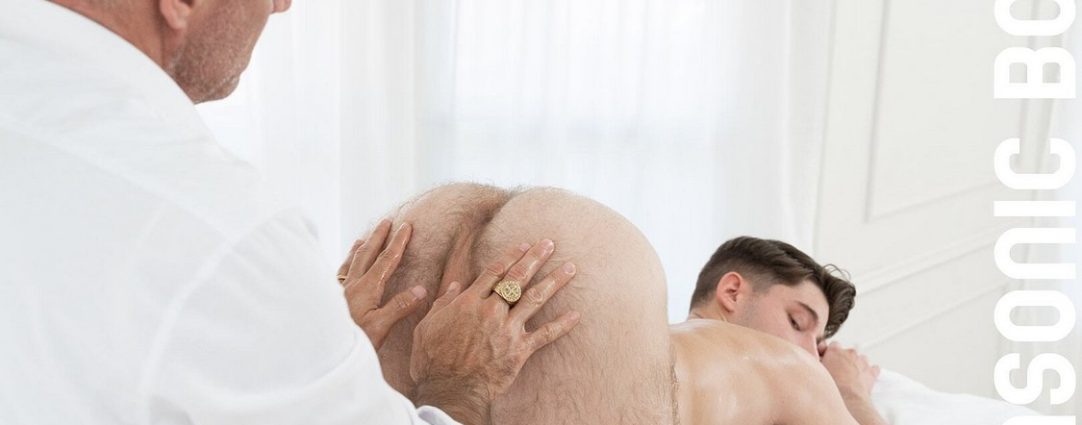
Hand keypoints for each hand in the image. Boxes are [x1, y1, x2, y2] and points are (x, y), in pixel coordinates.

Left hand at [338, 219, 427, 349]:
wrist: (320, 351)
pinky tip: (344, 268)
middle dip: (378, 237)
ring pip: (351, 262)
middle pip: (366, 254)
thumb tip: (420, 289)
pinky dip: (344, 265)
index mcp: (366, 288)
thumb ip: (399, 307)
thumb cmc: (353, 341)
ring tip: (363, 238)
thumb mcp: (381, 327)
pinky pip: (339, 275)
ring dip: (360, 248)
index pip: (386, 260)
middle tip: (386, 222)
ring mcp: (339, 291)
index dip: (397, 242)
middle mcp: (351, 285)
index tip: (406, 227)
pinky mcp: (330, 300)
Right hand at [410, 240, 580, 424]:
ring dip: (554, 281)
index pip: (494, 272)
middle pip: (517, 278)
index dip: (511, 256)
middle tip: (550, 244)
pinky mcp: (519, 350)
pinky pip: (545, 334)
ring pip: (535, 298)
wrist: (449, 389)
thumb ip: (442, 304)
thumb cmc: (433, 360)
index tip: (524, 245)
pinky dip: (562, 324)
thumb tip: (454, 287)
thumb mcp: (427, 326)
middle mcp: (491, 310)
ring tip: (570, 268)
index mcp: (469, 302)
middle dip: (535, 258)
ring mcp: (507, 329)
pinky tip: (576, 314)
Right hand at [821, 342, 880, 402]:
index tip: (830, 360)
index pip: (833, 346)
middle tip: (839, 371)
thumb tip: (816, 362)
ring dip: (857, 365)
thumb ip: (817, 363)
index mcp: (835, 351)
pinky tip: (864, 378)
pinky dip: (869, 372)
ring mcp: (862, 361)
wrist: (847, 400)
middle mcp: (850, 352)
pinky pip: (873, 368)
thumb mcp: (818, 372)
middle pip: (848, 352)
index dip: (832, 354)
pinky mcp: (871, 372)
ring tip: (851, 376)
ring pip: (861, 359)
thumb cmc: (831, 387)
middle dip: (844, 360)